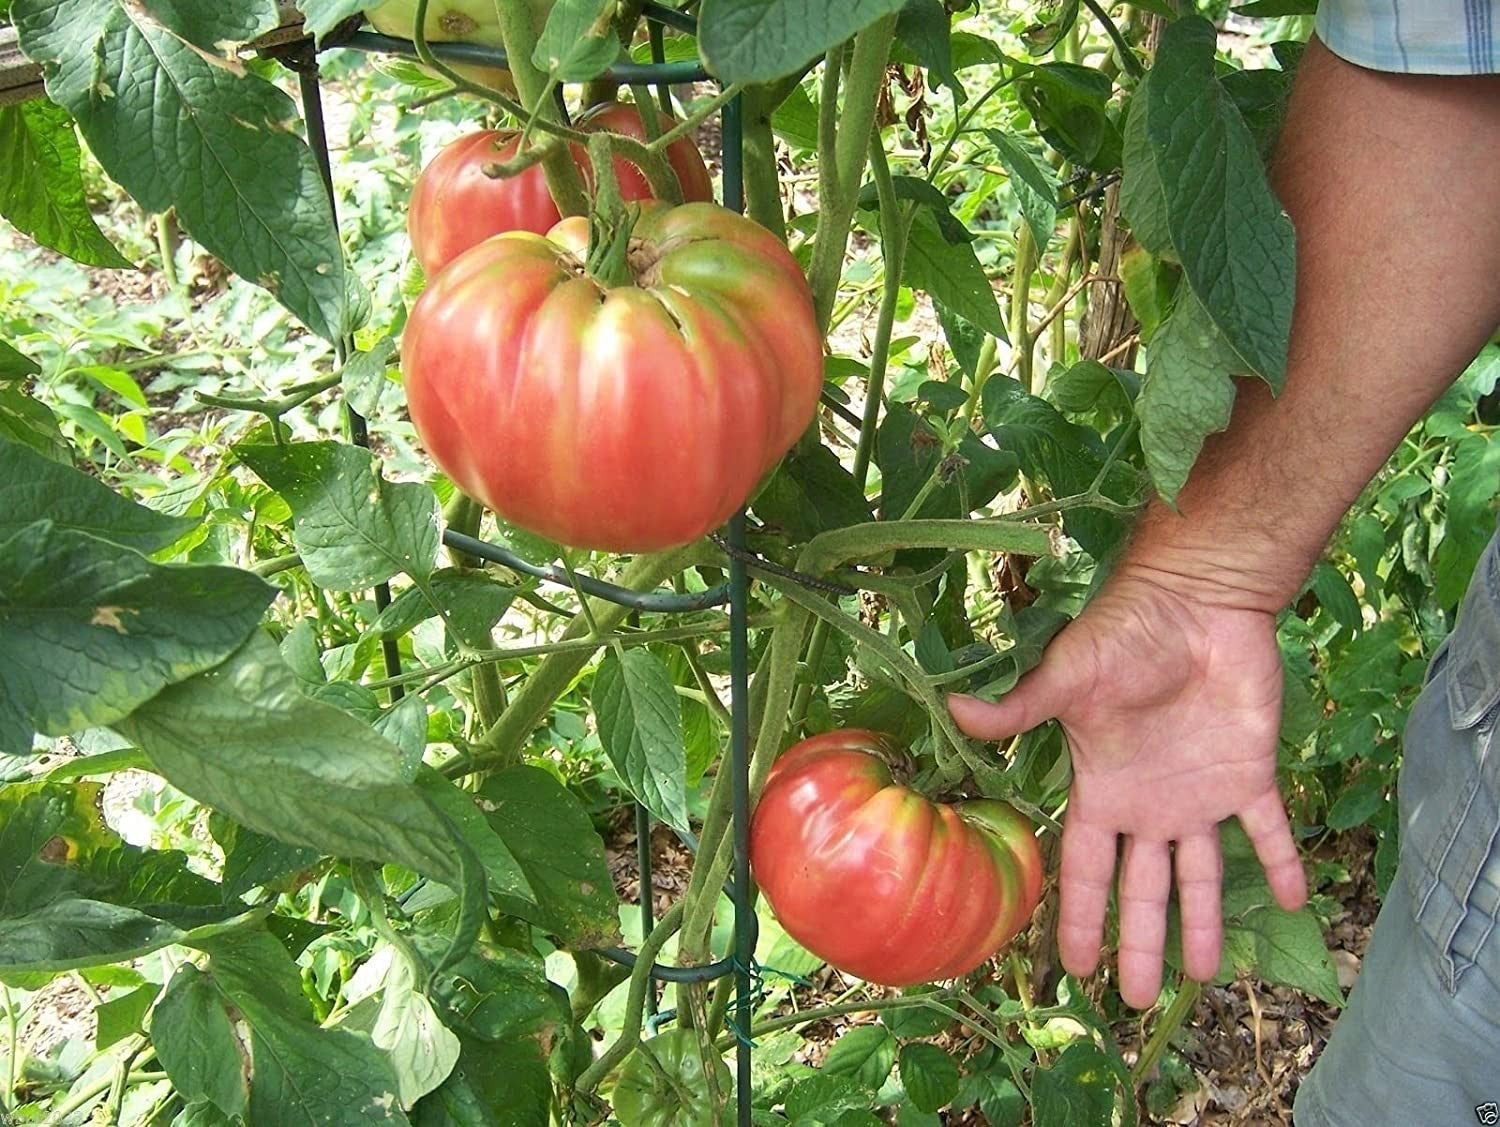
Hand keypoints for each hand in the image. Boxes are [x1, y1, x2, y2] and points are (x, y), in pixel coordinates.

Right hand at [949, 570, 1306, 1007]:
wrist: (1196, 600)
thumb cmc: (1125, 635)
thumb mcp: (1067, 676)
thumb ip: (1019, 707)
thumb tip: (951, 710)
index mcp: (1104, 788)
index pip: (1087, 867)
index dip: (1082, 916)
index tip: (1077, 967)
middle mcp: (1149, 803)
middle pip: (1142, 888)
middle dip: (1139, 944)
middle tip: (1136, 1002)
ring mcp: (1200, 793)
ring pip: (1203, 875)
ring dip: (1203, 923)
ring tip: (1205, 979)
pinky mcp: (1250, 772)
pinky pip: (1269, 830)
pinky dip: (1283, 863)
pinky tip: (1296, 900)